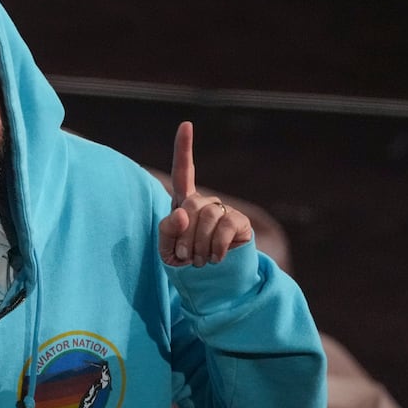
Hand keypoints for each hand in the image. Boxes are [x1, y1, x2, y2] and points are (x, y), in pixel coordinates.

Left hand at [158, 121, 251, 267]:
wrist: (213, 283)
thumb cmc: (186, 263)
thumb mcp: (167, 250)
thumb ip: (167, 230)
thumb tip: (182, 212)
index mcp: (183, 204)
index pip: (183, 172)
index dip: (184, 148)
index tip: (186, 124)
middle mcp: (204, 203)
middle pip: (192, 203)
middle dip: (185, 234)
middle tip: (186, 257)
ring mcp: (224, 211)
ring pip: (208, 216)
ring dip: (200, 244)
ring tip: (200, 260)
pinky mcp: (239, 223)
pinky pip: (226, 227)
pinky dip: (217, 247)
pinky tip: (216, 258)